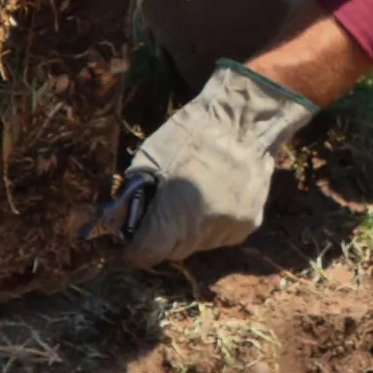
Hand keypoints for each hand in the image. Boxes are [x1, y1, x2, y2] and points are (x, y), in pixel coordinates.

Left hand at [120, 60, 316, 267]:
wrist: (245, 118)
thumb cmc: (191, 132)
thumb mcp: (149, 158)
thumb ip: (134, 196)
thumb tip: (121, 220)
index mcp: (174, 216)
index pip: (146, 254)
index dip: (134, 248)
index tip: (131, 239)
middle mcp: (204, 231)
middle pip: (173, 250)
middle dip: (162, 235)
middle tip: (161, 208)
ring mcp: (231, 228)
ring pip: (199, 242)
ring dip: (190, 228)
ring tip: (194, 193)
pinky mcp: (251, 223)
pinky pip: (222, 232)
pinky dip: (214, 220)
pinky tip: (216, 193)